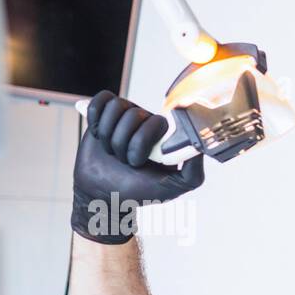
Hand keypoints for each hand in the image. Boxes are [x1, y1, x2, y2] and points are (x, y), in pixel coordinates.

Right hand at [71, 90, 204, 243]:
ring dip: (108, 135)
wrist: (104, 193)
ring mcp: (125, 115)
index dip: (141, 143)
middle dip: (123, 143)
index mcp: (165, 134)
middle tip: (123, 159)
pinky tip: (97, 134)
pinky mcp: (104, 113)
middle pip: (133, 114)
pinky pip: (100, 101)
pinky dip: (95, 119)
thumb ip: (192, 172)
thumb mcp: (171, 187)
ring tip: (112, 150)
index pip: (157, 122)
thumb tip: (200, 147)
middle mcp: (147, 120)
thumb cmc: (138, 190)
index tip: (138, 162)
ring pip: (115, 107)